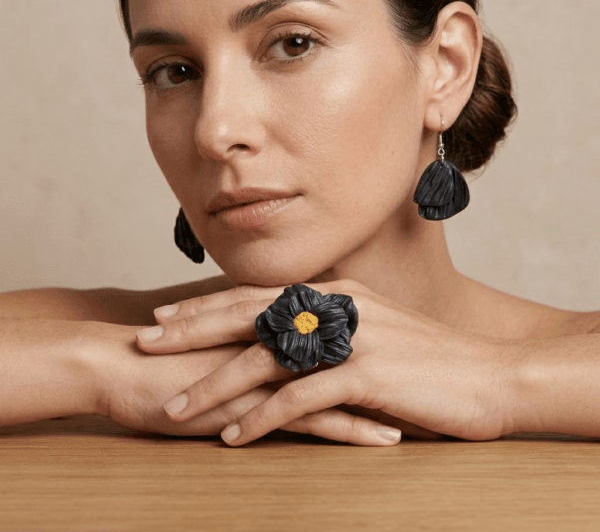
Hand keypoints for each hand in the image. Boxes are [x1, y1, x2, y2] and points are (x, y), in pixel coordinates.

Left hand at [136, 280, 521, 444]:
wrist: (489, 373)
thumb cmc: (428, 356)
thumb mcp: (375, 327)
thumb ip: (332, 322)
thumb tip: (290, 330)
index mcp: (335, 292)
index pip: (257, 293)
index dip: (208, 304)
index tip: (168, 314)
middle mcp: (336, 307)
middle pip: (248, 314)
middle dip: (193, 329)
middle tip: (146, 340)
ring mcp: (350, 339)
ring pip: (266, 359)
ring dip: (215, 385)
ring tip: (175, 408)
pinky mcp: (367, 375)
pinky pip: (301, 398)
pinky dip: (264, 418)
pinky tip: (235, 436)